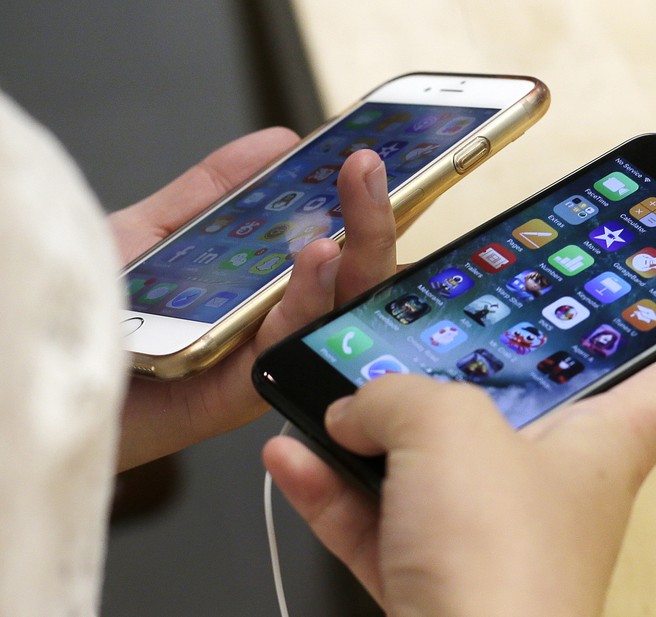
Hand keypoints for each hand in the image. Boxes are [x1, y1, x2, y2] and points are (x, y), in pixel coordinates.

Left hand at [112, 128, 396, 469]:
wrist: (47, 363)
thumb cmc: (96, 309)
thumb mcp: (156, 230)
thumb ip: (212, 190)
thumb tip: (279, 142)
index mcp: (263, 290)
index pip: (333, 247)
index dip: (359, 206)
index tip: (369, 161)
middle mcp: (270, 325)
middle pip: (346, 280)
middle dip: (371, 221)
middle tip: (369, 166)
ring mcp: (258, 359)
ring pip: (333, 314)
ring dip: (355, 257)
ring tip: (357, 206)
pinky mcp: (238, 395)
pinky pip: (286, 345)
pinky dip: (308, 300)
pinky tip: (319, 258)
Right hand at [264, 305, 655, 616]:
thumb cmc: (498, 556)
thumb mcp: (451, 429)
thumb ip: (399, 396)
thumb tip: (354, 410)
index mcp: (600, 440)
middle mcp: (548, 482)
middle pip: (539, 407)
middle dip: (506, 366)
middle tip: (486, 323)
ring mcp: (485, 532)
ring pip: (435, 463)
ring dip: (377, 428)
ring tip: (335, 391)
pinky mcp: (432, 576)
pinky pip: (379, 515)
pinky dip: (334, 487)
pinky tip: (290, 456)